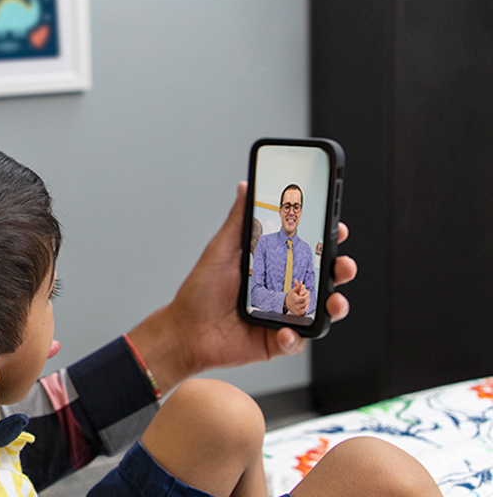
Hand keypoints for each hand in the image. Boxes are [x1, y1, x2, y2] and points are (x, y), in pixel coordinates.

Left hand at [127, 182, 356, 393]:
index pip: (308, 250)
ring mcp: (283, 315)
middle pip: (324, 278)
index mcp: (272, 265)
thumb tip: (245, 187)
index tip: (338, 228)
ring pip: (321, 310)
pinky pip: (297, 340)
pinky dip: (295, 337)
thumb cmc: (201, 292)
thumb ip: (239, 221)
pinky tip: (285, 331)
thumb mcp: (221, 251)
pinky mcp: (278, 341)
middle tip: (343, 265)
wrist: (185, 331)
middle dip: (342, 270)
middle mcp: (282, 289)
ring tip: (333, 301)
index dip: (327, 239)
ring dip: (334, 305)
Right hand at [285, 280, 309, 314]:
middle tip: (307, 295)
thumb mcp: (293, 291)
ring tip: (307, 299)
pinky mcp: (298, 313)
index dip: (307, 294)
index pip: (305, 298)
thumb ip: (297, 286)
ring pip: (306, 306)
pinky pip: (305, 310)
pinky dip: (306, 306)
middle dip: (308, 297)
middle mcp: (297, 306)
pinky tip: (305, 303)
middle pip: (306, 302)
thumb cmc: (290, 296)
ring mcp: (298, 310)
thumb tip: (301, 282)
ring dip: (307, 302)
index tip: (308, 291)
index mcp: (296, 300)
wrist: (285, 304)